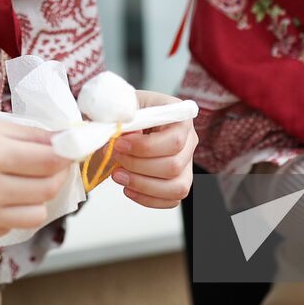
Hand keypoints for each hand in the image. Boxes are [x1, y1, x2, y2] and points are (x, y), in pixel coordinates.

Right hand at [0, 115, 71, 245]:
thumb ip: (26, 134)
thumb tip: (65, 140)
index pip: (51, 160)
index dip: (68, 152)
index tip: (71, 147)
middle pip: (48, 189)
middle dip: (57, 175)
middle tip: (51, 163)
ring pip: (36, 215)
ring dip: (38, 198)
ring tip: (26, 182)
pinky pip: (11, 228)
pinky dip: (13, 213)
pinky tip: (0, 196)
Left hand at [108, 90, 197, 208]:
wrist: (120, 123)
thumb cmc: (123, 112)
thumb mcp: (120, 104)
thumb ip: (121, 114)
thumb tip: (126, 134)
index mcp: (179, 116)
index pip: (174, 140)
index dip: (144, 147)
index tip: (118, 145)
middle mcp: (188, 139)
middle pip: (174, 166)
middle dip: (138, 166)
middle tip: (114, 157)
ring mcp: (186, 162)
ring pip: (177, 187)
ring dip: (143, 185)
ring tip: (117, 176)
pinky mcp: (178, 181)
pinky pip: (171, 200)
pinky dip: (147, 198)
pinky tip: (128, 188)